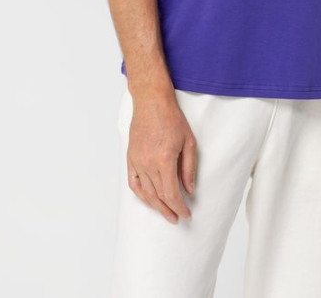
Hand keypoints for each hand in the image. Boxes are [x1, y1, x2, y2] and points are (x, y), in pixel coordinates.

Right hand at [126, 90, 197, 222]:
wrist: (152, 102)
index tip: (186, 214)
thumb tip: (190, 190)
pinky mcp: (130, 158)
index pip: (171, 193)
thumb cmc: (172, 118)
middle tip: (177, 218)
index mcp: (164, 159)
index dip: (179, 207)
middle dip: (169, 210)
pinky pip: (133, 183)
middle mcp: (148, 163)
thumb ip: (189, 168)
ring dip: (156, 206)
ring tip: (166, 213)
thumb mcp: (189, 142)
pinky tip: (148, 200)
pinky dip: (141, 195)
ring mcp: (137, 161)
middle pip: (158, 196)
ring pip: (145, 193)